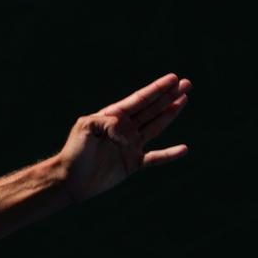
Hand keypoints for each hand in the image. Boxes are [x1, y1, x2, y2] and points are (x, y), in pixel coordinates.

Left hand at [57, 73, 191, 203]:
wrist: (70, 179)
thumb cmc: (74, 151)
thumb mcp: (85, 127)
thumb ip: (107, 122)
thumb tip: (127, 132)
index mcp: (113, 117)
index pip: (140, 99)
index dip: (157, 89)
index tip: (174, 78)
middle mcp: (124, 129)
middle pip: (152, 108)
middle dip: (169, 95)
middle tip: (187, 83)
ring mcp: (130, 145)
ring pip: (156, 126)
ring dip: (171, 113)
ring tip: (185, 99)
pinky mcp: (133, 163)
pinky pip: (156, 158)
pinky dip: (170, 154)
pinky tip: (184, 149)